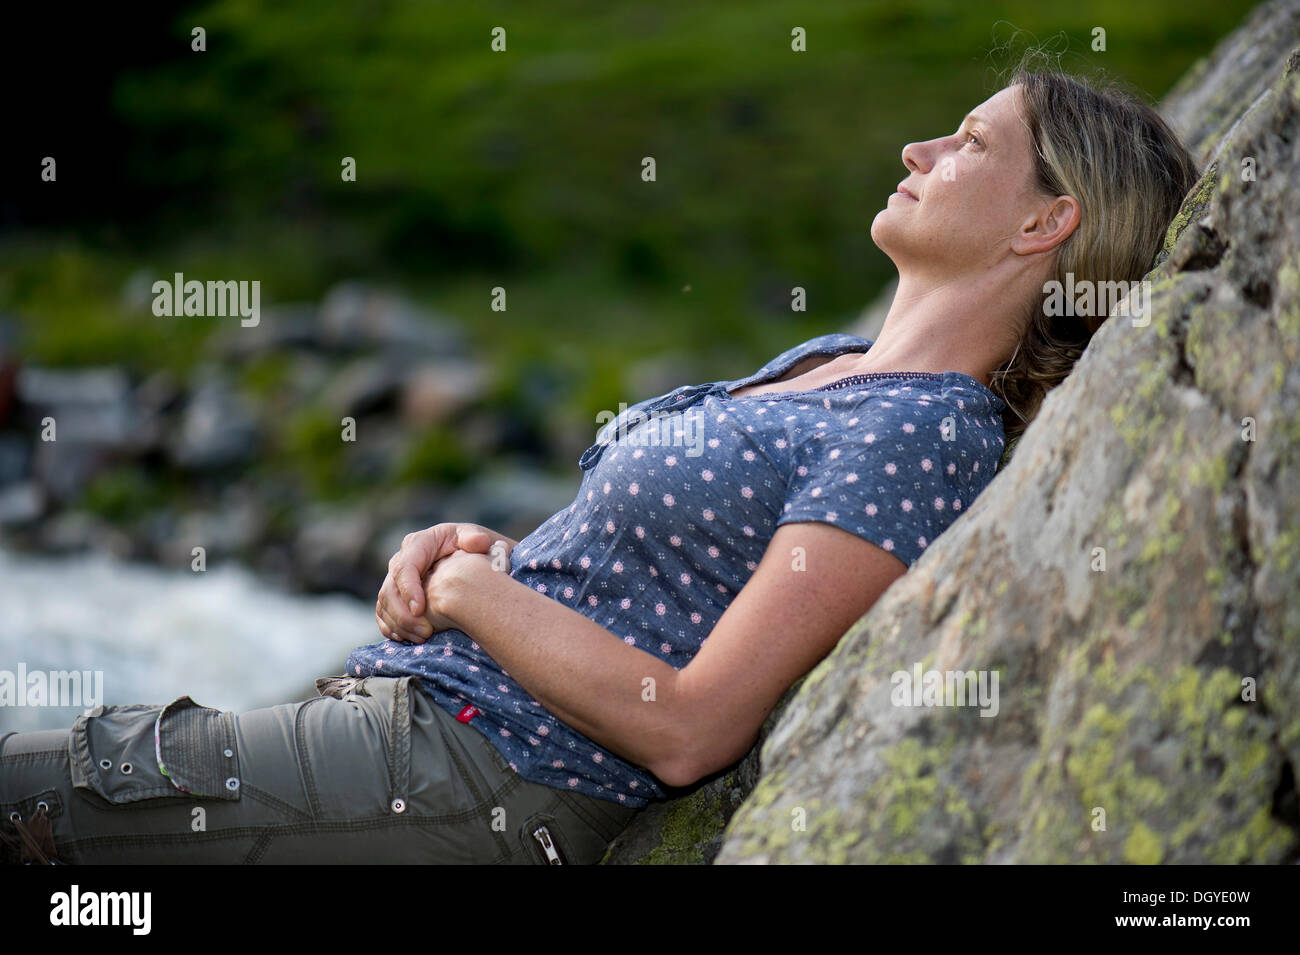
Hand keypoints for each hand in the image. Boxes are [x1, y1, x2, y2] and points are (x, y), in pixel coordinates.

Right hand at [375, 523, 513, 641]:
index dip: (408, 589)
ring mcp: (397, 579)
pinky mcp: (396, 596)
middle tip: (425, 633)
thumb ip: (478, 539)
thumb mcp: (482, 540)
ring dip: (399, 625)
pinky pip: (384, 614)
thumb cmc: (480, 550)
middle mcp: (404, 559)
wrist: (478, 561)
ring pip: (385, 604)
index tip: (421, 610)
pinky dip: (392, 628)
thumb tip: (477, 542)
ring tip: (422, 639)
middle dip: (403, 614)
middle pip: (390, 589)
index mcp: (421, 543)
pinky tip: (408, 639)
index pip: (405, 566)